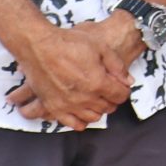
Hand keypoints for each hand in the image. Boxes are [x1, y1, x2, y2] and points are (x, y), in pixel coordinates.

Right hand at [7, 21, 132, 127]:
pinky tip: (82, 111)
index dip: (123, 90)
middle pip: (107, 107)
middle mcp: (84, 98)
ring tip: (96, 99)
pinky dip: (80, 120)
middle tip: (109, 91)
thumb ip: (117, 65)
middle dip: (112, 99)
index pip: (120, 95)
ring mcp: (67, 105)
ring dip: (98, 109)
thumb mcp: (99, 46)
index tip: (120, 86)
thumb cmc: (68, 43)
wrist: (38, 45)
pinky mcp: (53, 107)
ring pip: (92, 117)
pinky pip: (72, 123)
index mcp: (97, 82)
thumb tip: (128, 81)